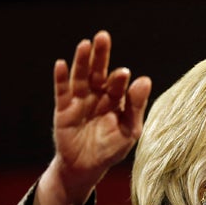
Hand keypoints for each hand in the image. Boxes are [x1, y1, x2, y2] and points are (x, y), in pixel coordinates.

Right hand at [50, 30, 151, 201]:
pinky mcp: (63, 109)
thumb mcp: (129, 130)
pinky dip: (60, 78)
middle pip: (98, 72)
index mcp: (116, 99)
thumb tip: (145, 79)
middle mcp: (97, 95)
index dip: (120, 79)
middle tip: (103, 37)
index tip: (124, 73)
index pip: (119, 84)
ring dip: (82, 61)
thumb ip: (135, 106)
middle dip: (101, 55)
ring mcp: (80, 101)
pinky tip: (61, 64)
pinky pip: (61, 91)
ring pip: (80, 77)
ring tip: (85, 45)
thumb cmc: (111, 149)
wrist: (86, 168)